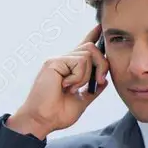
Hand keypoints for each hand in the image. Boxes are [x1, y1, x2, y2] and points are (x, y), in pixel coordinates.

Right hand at [8, 24, 109, 138]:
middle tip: (98, 81)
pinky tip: (66, 86)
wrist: (42, 120)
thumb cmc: (57, 114)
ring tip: (73, 88)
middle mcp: (63, 62)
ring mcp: (57, 61)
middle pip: (91, 48)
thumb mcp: (82, 101)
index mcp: (69, 69)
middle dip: (102, 64)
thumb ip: (93, 90)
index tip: (100, 27)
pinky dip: (78, 76)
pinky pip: (79, 62)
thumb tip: (104, 81)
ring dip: (87, 75)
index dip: (92, 36)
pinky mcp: (54, 62)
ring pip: (87, 54)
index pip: (82, 47)